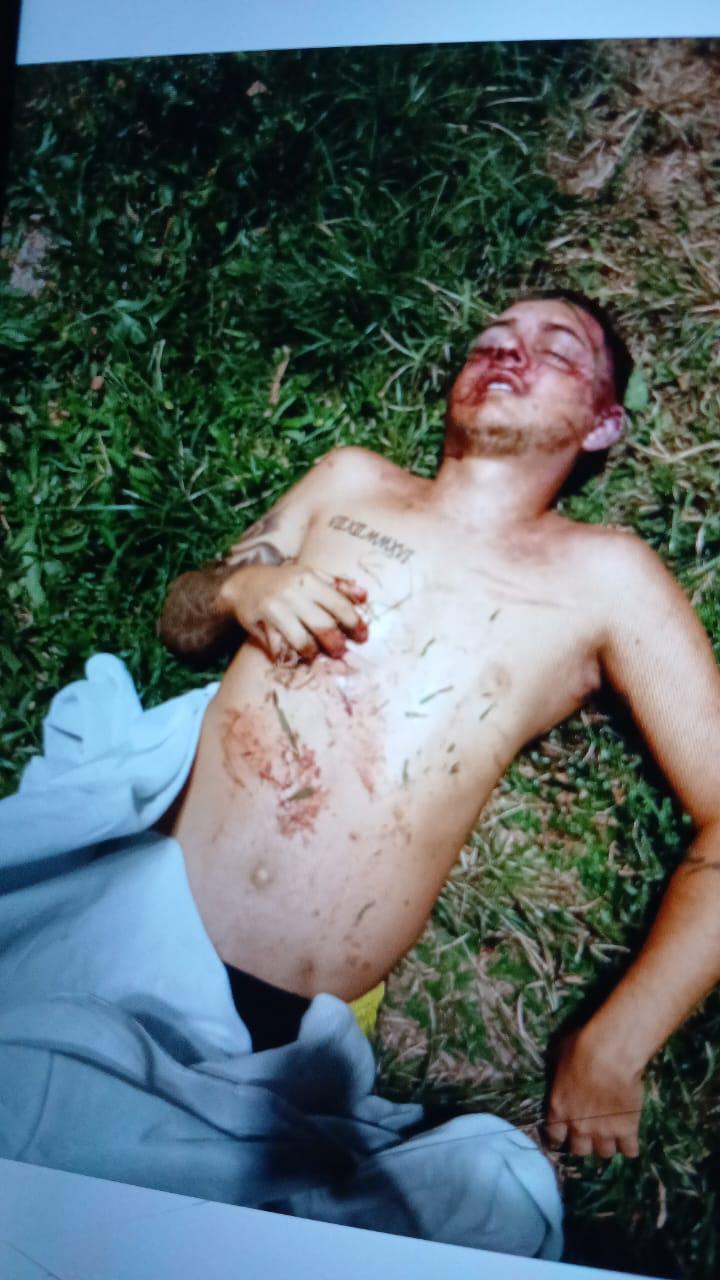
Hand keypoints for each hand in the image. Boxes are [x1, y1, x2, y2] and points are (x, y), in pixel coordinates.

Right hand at [218, 562, 367, 661]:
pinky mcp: (259, 624)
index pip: (338, 604)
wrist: (244, 584)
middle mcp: (292, 593)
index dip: (354, 623)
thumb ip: (337, 585)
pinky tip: (293, 656)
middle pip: (323, 625)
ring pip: (302, 640)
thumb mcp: (311, 575)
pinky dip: (289, 656)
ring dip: (313, 652)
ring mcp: (274, 609)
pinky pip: (279, 648)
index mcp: (309, 579)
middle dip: (336, 643)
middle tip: (339, 651)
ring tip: (316, 653)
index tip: (362, 636)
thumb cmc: (285, 582)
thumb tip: (364, 597)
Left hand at [545, 1028, 643, 1158]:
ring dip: (607, 1145)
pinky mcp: (627, 1131)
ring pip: (604, 1153)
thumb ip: (559, 1074)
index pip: (555, 1136)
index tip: (565, 1136)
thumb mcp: (559, 1057)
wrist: (611, 1054)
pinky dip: (630, 1147)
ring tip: (612, 1135)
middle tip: (591, 1134)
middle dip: (584, 1144)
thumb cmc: (582, 1049)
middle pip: (580, 1150)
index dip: (560, 1138)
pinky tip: (630, 1139)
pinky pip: (629, 1151)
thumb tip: (559, 1072)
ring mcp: (603, 1132)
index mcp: (559, 1109)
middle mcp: (578, 1126)